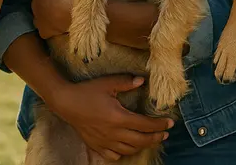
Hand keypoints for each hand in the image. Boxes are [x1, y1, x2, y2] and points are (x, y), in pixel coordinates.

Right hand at [45, 74, 171, 159]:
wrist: (65, 102)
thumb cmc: (87, 91)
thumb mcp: (108, 83)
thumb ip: (127, 82)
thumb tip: (143, 81)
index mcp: (118, 117)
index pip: (145, 125)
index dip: (159, 125)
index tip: (170, 123)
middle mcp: (113, 133)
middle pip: (140, 140)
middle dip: (155, 138)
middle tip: (164, 134)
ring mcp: (104, 141)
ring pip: (129, 149)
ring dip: (142, 145)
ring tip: (150, 139)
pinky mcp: (96, 145)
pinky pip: (113, 155)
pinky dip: (123, 153)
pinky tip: (127, 147)